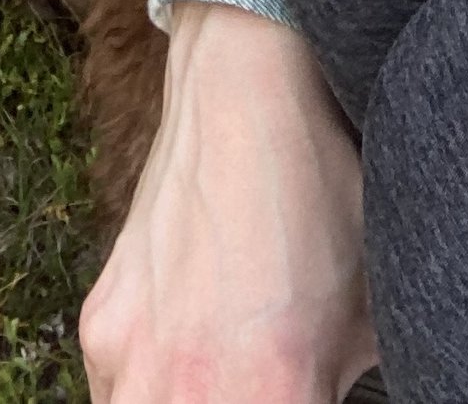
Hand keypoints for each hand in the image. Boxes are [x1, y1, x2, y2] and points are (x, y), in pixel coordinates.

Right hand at [81, 3, 377, 402]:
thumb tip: (350, 394)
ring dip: (186, 403)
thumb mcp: (369, 316)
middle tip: (259, 381)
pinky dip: (149, 382)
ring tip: (221, 373)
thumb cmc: (317, 195)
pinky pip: (116, 390)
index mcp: (268, 395)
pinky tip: (188, 343)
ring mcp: (128, 361)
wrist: (242, 94)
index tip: (300, 392)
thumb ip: (347, 383)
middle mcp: (184, 392)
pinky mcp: (98, 328)